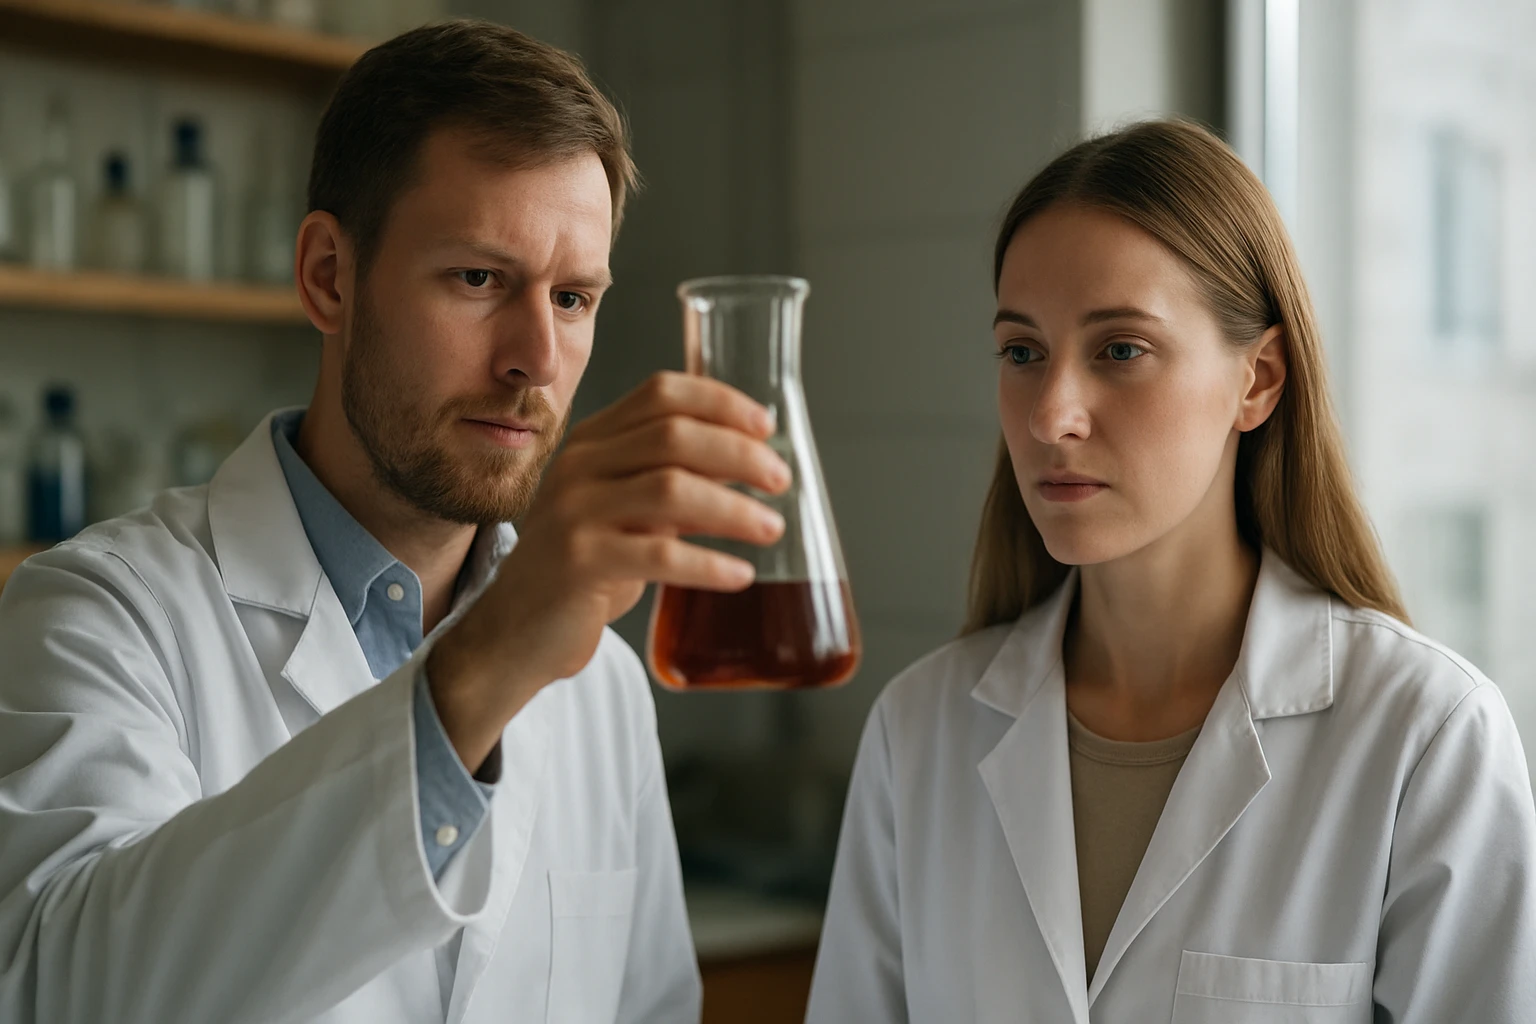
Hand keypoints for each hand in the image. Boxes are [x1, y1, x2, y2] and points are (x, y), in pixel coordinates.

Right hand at [426, 371, 790, 769]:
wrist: (517, 631)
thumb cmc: (585, 570)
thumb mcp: (630, 514)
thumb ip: (675, 484)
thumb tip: (753, 467)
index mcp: (593, 442)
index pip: (662, 394)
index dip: (720, 402)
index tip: (766, 426)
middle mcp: (579, 465)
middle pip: (673, 434)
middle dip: (739, 453)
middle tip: (781, 479)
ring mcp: (574, 511)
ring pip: (671, 489)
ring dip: (733, 507)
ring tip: (771, 528)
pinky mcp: (578, 561)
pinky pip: (658, 554)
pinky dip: (708, 563)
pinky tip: (740, 574)